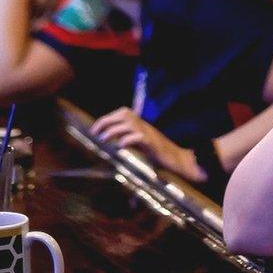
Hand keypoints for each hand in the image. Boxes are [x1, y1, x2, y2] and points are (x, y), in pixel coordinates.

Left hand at [91, 107, 207, 181]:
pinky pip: (140, 137)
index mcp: (140, 123)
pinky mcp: (153, 144)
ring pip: (129, 123)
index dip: (106, 119)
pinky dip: (129, 139)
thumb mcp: (141, 144)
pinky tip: (121, 146)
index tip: (94, 129)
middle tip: (95, 133)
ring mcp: (149, 133)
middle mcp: (144, 125)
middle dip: (106, 121)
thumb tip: (111, 144)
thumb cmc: (158, 153)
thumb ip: (128, 140)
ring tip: (103, 139)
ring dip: (114, 130)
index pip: (121, 113)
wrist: (178, 159)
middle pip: (123, 114)